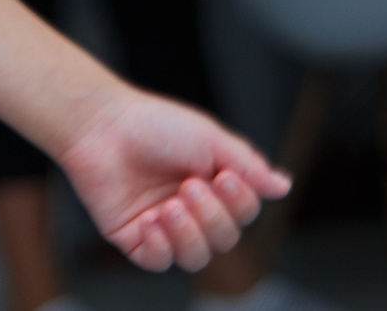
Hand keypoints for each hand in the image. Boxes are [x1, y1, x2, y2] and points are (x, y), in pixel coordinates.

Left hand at [57, 88, 289, 271]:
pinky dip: (160, 245)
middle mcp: (191, 209)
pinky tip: (150, 220)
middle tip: (188, 185)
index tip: (224, 176)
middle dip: (211, 216)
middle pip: (224, 239)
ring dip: (189, 235)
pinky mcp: (134, 237)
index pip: (244, 213)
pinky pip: (158, 261)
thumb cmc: (153, 125)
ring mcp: (163, 225)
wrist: (101, 125)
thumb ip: (248, 165)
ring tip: (170, 205)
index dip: (240, 203)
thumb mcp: (209, 138)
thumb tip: (285, 186)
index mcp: (213, 185)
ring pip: (195, 257)